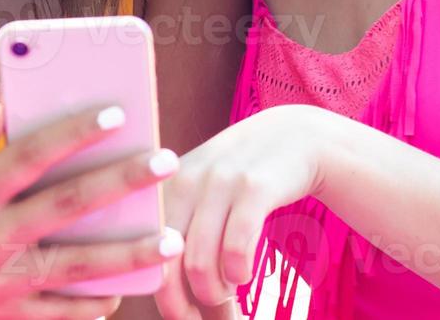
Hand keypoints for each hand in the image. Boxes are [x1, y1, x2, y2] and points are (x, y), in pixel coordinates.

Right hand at [0, 101, 183, 319]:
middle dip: (123, 183)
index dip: (76, 131)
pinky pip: (58, 316)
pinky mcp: (1, 317)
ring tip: (173, 241)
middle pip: (70, 208)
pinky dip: (93, 306)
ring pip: (77, 270)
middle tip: (166, 161)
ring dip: (129, 256)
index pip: (33, 155)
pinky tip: (123, 288)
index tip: (117, 111)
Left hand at [154, 105, 335, 317]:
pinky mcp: (254, 187)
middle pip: (166, 263)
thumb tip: (172, 303)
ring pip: (198, 262)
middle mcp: (184, 180)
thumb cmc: (241, 181)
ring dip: (215, 291)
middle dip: (185, 301)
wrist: (295, 137)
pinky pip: (235, 248)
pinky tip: (243, 274)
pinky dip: (238, 273)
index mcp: (163, 185)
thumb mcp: (202, 196)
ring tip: (228, 288)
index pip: (144, 252)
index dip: (161, 294)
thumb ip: (181, 235)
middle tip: (207, 308)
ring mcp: (219, 181)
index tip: (183, 314)